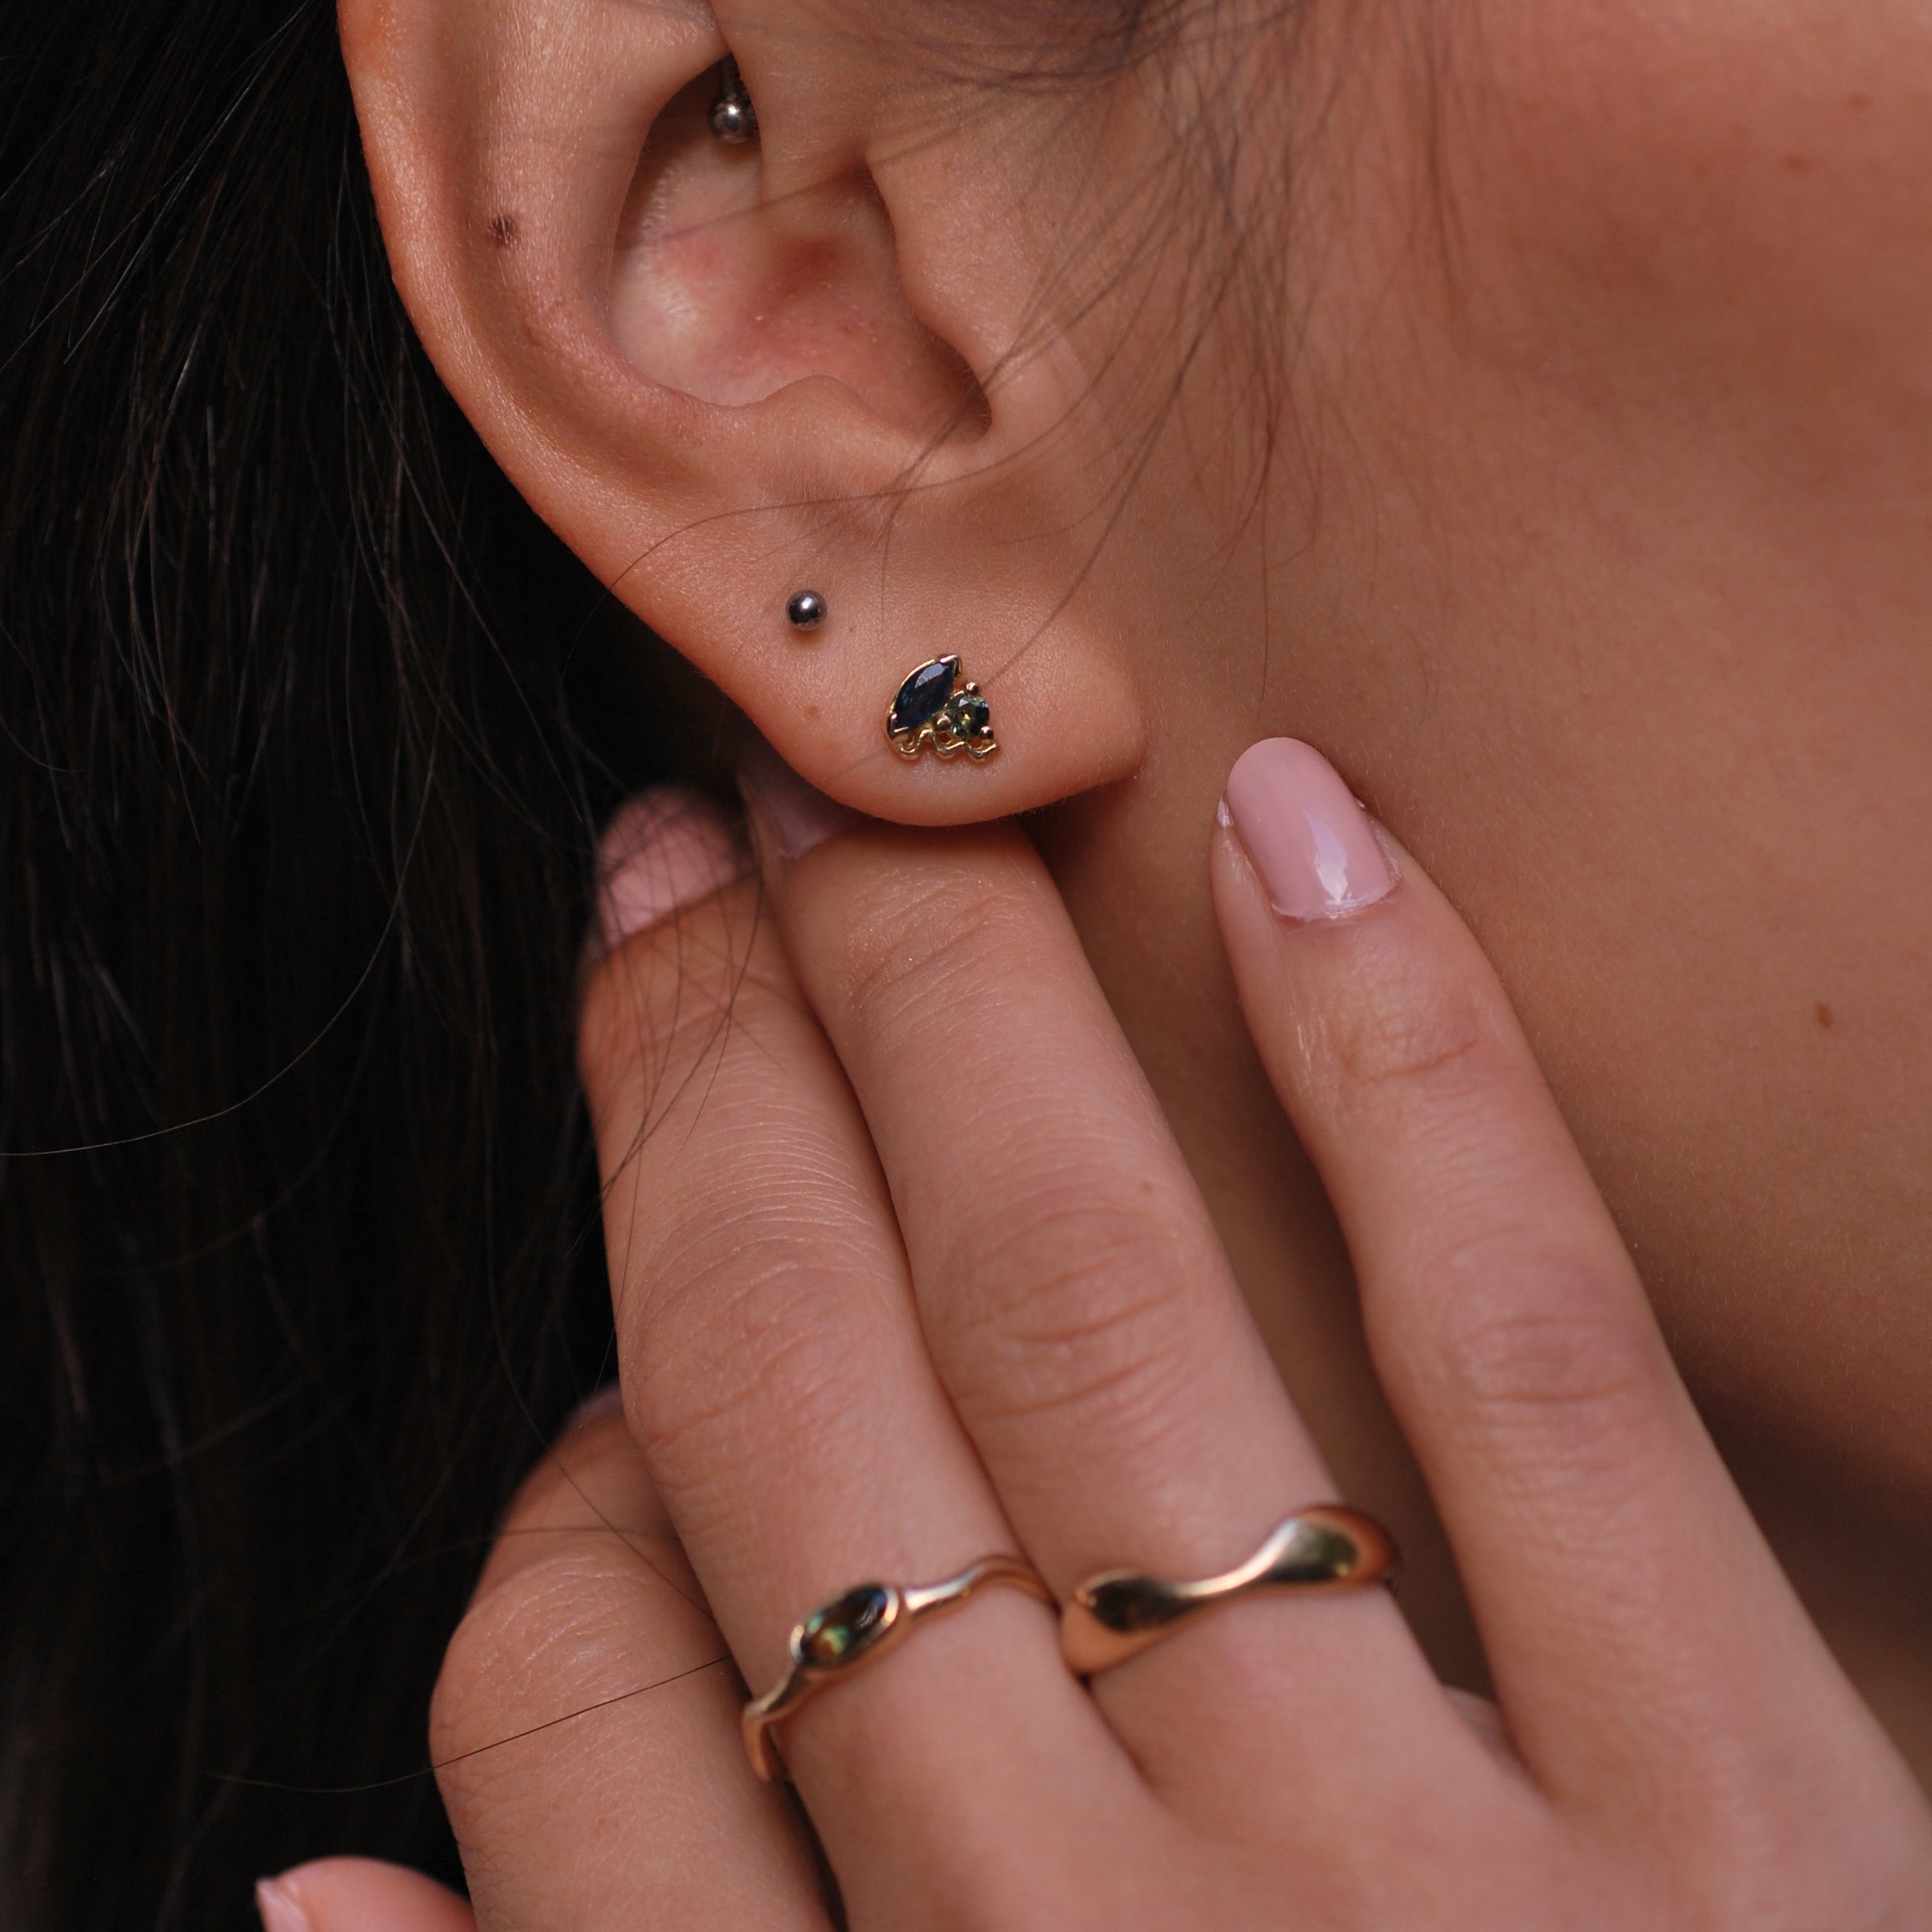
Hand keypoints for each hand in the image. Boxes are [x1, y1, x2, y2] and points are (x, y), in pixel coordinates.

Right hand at [270, 743, 1931, 1930]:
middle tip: (669, 849)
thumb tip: (313, 1886)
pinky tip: (1287, 825)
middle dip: (701, 1078)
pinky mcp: (1754, 1812)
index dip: (562, 1466)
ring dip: (945, 1009)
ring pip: (1095, 1319)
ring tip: (864, 807)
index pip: (572, 1692)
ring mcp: (1430, 1879)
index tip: (625, 1345)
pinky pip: (1529, 1355)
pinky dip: (1399, 1062)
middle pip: (803, 1405)